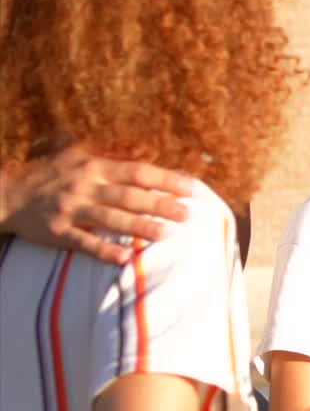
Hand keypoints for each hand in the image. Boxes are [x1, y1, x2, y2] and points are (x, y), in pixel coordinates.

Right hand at [2, 145, 191, 263]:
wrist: (9, 194)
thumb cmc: (49, 174)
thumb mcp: (76, 155)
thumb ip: (108, 156)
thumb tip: (146, 152)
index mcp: (93, 166)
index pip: (137, 172)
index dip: (165, 179)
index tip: (190, 188)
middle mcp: (85, 186)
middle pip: (129, 195)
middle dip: (160, 204)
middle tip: (187, 215)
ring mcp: (71, 209)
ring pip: (111, 218)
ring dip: (140, 226)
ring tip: (165, 234)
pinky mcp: (58, 232)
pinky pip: (84, 242)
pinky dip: (104, 250)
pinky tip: (125, 257)